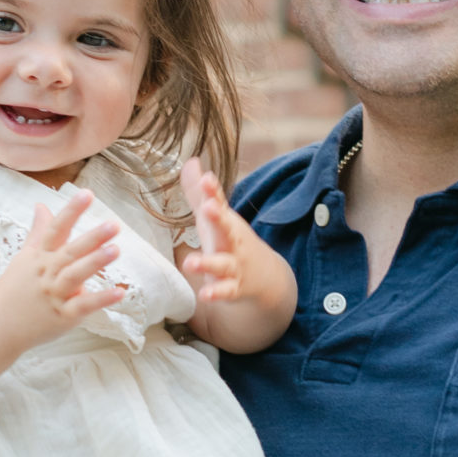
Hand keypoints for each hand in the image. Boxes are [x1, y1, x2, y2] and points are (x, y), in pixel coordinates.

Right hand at [0, 188, 126, 352]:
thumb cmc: (14, 290)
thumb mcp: (24, 258)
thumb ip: (38, 232)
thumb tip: (42, 206)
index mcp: (39, 257)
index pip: (56, 229)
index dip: (71, 211)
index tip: (87, 193)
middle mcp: (46, 273)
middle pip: (69, 252)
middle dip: (91, 238)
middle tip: (113, 224)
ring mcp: (54, 295)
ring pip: (74, 276)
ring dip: (94, 263)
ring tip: (116, 250)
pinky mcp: (62, 316)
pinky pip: (82, 307)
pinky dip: (100, 300)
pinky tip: (120, 292)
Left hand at [177, 159, 296, 350]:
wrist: (267, 278)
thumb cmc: (232, 242)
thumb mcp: (217, 218)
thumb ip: (201, 193)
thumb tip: (192, 161)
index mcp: (226, 223)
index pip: (219, 203)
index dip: (212, 191)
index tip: (207, 178)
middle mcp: (233, 242)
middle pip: (226, 228)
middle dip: (218, 218)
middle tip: (207, 207)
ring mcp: (235, 265)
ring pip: (221, 264)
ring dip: (207, 263)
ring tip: (190, 262)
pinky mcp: (235, 288)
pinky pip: (226, 291)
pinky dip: (217, 293)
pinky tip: (205, 295)